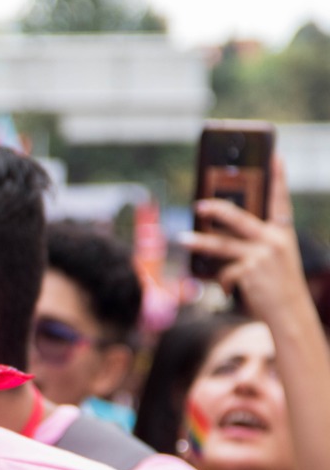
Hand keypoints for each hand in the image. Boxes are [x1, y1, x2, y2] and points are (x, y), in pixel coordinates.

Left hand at [183, 155, 306, 324]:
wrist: (290, 314)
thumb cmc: (276, 285)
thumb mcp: (273, 258)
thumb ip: (254, 242)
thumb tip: (218, 230)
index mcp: (283, 233)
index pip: (280, 200)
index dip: (277, 178)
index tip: (274, 155)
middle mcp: (275, 240)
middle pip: (239, 219)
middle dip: (217, 210)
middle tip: (198, 205)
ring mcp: (262, 257)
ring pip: (222, 245)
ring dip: (199, 242)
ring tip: (181, 239)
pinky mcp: (249, 274)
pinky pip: (224, 273)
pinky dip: (222, 282)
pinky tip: (229, 290)